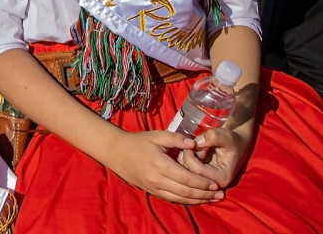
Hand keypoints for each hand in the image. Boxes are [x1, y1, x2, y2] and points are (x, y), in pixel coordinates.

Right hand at [103, 130, 224, 204]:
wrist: (116, 152)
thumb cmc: (138, 142)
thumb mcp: (157, 135)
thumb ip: (177, 138)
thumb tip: (195, 143)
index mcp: (160, 164)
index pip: (187, 178)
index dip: (203, 183)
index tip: (217, 183)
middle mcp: (158, 179)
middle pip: (186, 191)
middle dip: (205, 194)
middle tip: (221, 194)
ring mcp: (154, 187)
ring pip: (181, 198)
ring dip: (198, 200)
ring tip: (213, 199)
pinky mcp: (152, 191)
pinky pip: (172, 199)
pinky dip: (186, 201)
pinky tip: (196, 199)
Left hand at [178, 127, 250, 188]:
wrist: (235, 144)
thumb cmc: (231, 141)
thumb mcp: (225, 136)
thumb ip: (213, 137)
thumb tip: (197, 142)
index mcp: (222, 178)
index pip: (197, 170)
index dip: (189, 155)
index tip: (191, 143)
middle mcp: (213, 185)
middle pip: (189, 174)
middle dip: (186, 158)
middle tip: (190, 146)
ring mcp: (206, 184)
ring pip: (185, 174)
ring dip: (184, 160)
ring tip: (193, 150)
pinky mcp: (200, 180)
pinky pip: (185, 173)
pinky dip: (184, 162)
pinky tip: (190, 153)